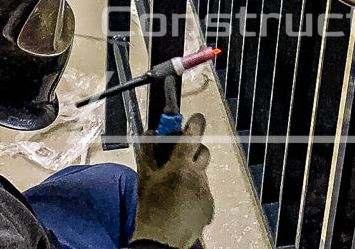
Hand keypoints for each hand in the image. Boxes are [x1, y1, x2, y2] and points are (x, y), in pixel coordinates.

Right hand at [132, 113, 213, 248]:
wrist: (160, 242)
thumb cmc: (150, 210)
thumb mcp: (145, 179)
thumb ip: (148, 153)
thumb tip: (151, 133)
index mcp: (181, 165)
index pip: (192, 136)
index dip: (196, 124)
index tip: (197, 118)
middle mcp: (197, 175)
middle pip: (204, 152)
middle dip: (195, 151)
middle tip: (182, 157)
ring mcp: (206, 191)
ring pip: (203, 174)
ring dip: (193, 175)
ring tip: (177, 188)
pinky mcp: (210, 206)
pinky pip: (205, 192)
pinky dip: (196, 193)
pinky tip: (183, 202)